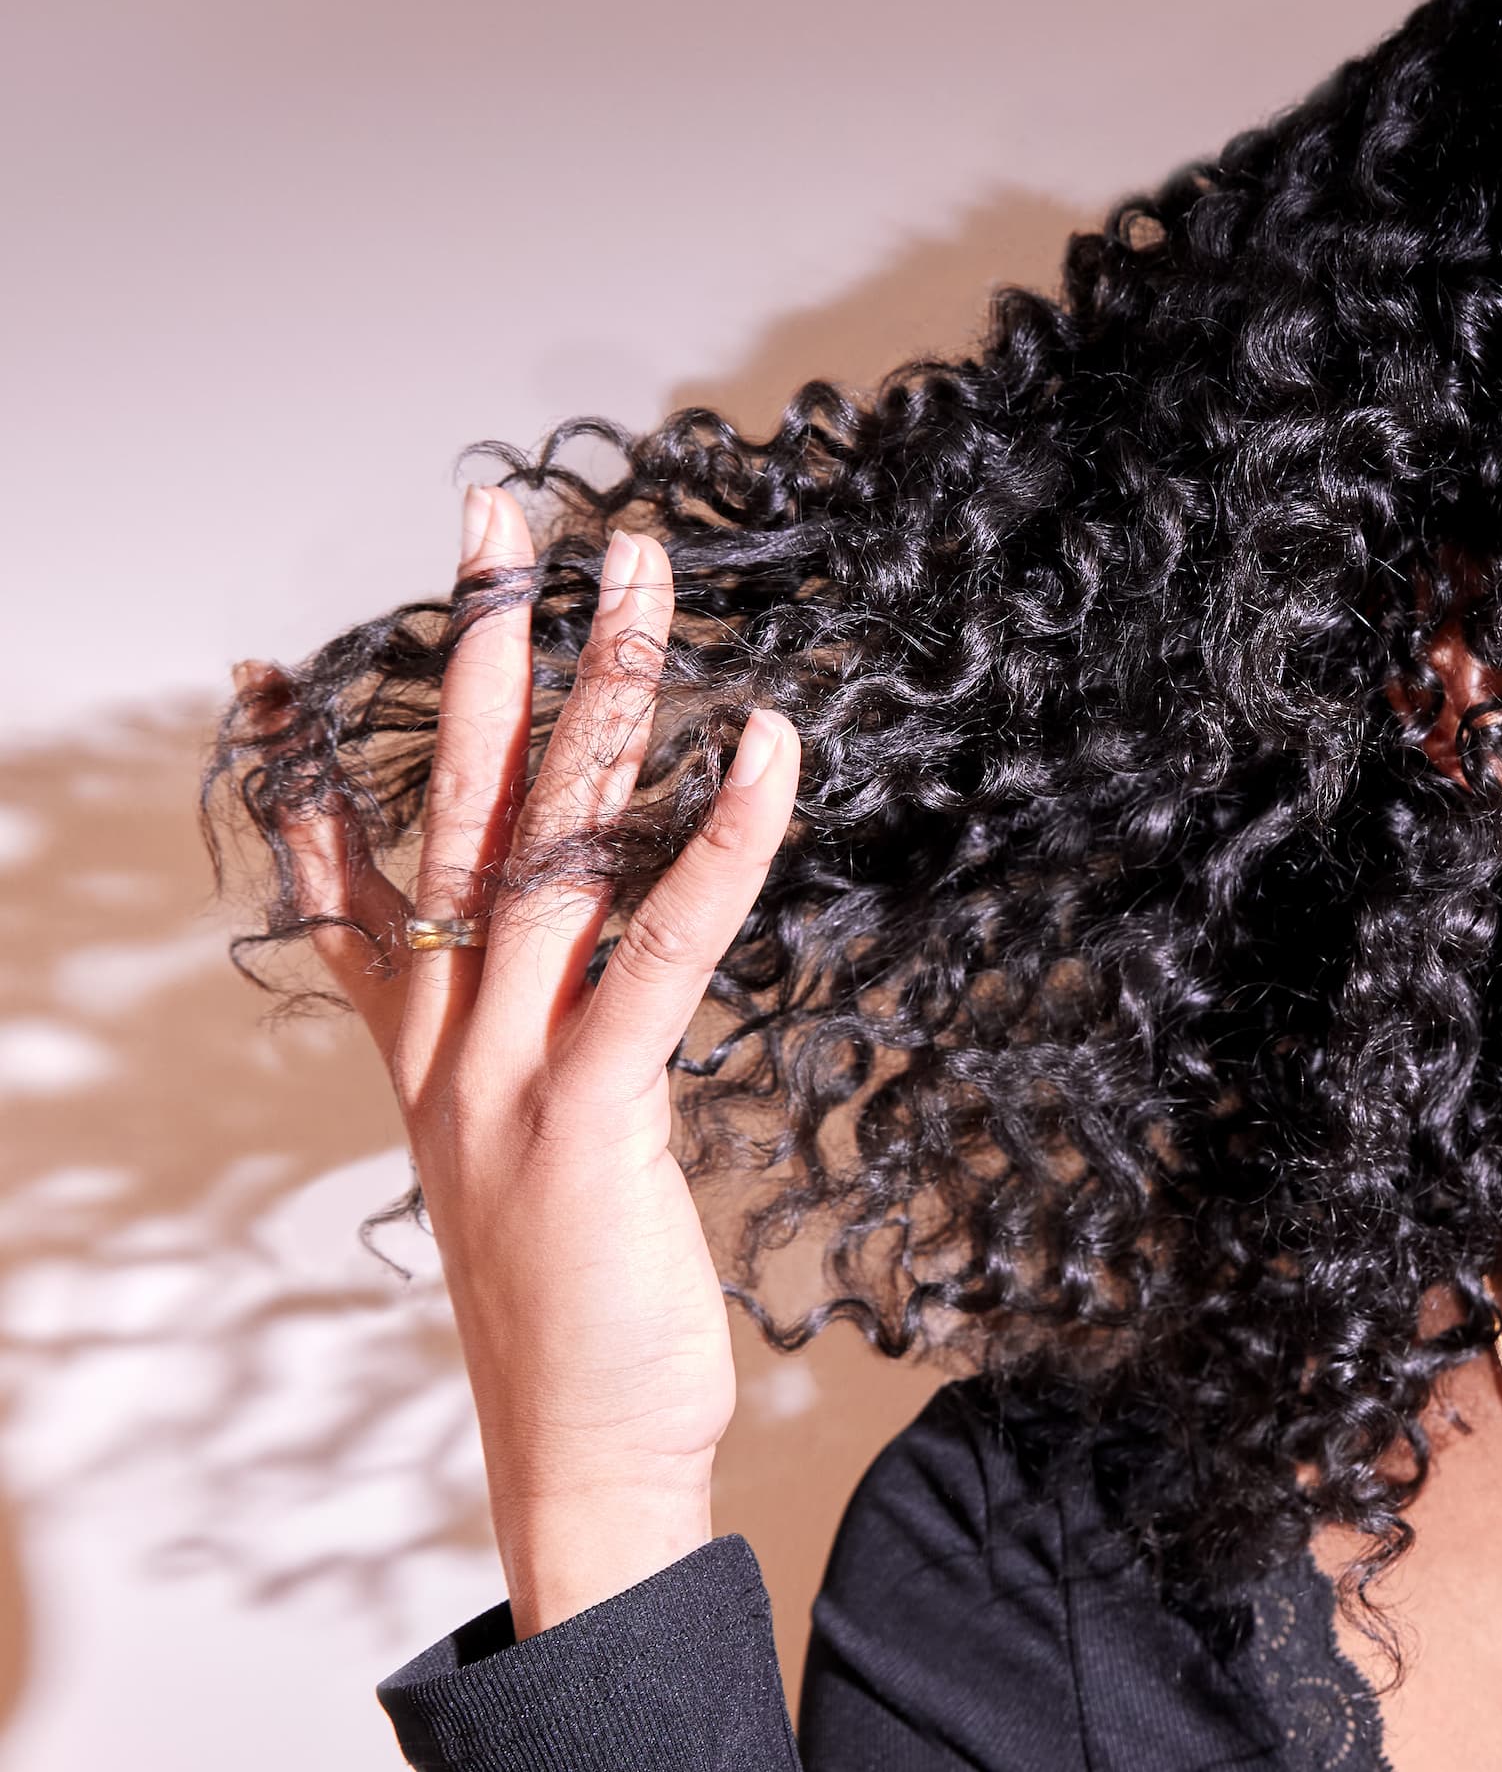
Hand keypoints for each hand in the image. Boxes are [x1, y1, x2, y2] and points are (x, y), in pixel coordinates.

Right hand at [233, 485, 800, 1634]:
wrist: (574, 1448)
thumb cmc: (562, 1293)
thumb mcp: (504, 1147)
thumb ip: (511, 1039)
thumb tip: (557, 973)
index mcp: (421, 1044)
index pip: (348, 875)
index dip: (306, 763)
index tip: (271, 665)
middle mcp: (447, 1036)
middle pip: (459, 804)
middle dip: (480, 648)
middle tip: (499, 515)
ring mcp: (505, 1069)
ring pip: (550, 845)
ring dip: (601, 695)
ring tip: (635, 573)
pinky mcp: (590, 1109)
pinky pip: (660, 949)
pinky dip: (720, 841)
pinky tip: (768, 749)